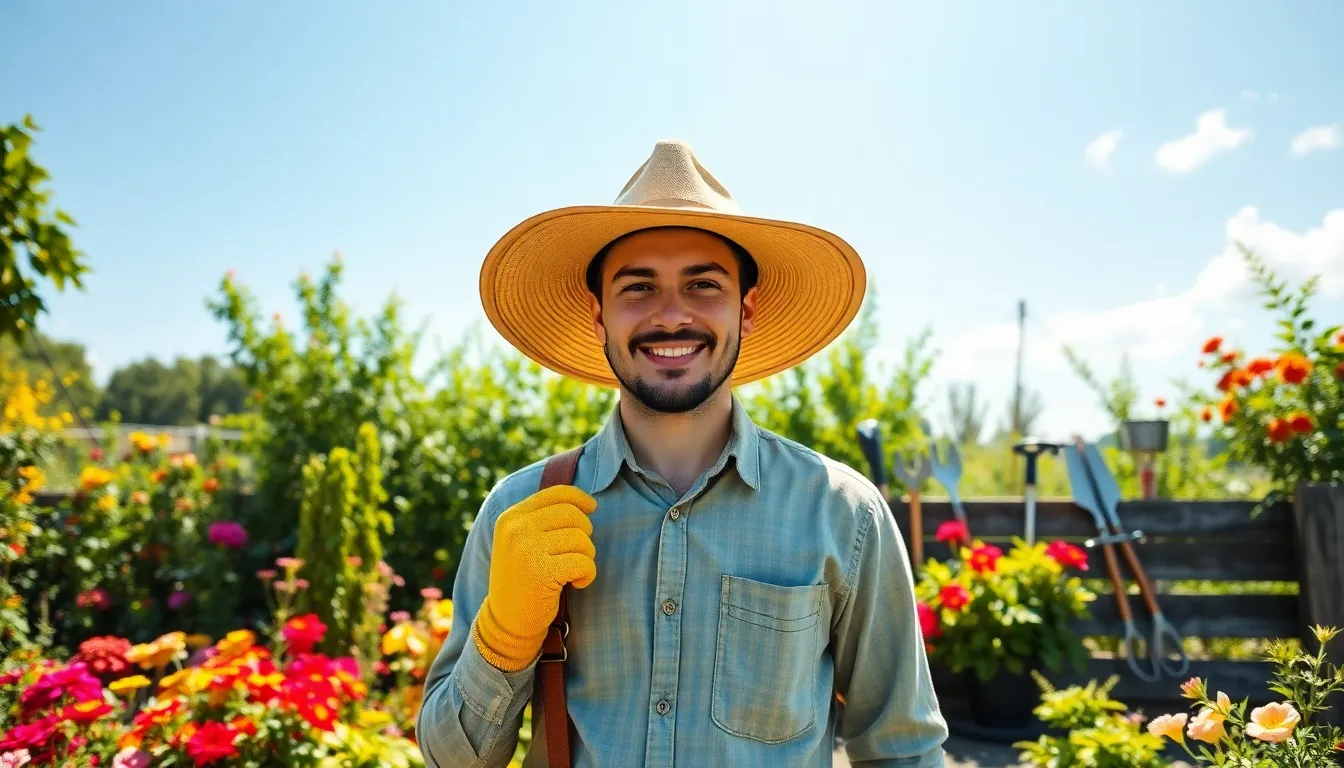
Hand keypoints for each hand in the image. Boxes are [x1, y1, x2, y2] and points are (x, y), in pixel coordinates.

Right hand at [472, 485, 597, 670]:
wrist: (506, 622)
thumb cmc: (522, 580)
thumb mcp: (521, 542)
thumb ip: (542, 520)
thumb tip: (584, 502)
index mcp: (511, 517)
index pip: (556, 493)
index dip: (580, 498)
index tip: (592, 508)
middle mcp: (516, 529)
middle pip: (573, 515)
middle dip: (584, 535)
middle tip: (577, 555)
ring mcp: (526, 549)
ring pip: (581, 539)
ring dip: (586, 557)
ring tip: (573, 572)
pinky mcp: (541, 572)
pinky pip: (583, 563)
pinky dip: (587, 575)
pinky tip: (576, 584)